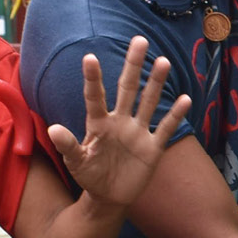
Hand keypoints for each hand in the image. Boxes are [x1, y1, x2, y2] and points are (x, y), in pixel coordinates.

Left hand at [50, 36, 190, 213]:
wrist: (109, 197)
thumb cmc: (89, 175)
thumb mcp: (76, 162)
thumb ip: (68, 145)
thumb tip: (53, 129)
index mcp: (98, 123)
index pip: (95, 96)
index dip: (93, 78)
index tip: (89, 57)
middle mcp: (120, 121)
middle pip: (127, 88)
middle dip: (133, 65)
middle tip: (139, 40)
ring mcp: (138, 132)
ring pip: (148, 102)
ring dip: (156, 83)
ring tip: (163, 61)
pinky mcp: (153, 147)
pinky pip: (165, 128)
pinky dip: (175, 115)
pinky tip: (185, 99)